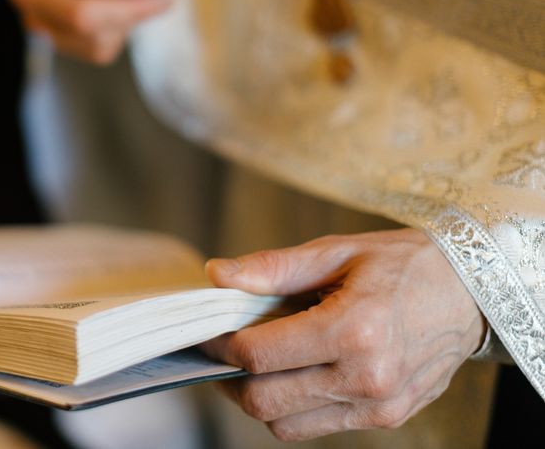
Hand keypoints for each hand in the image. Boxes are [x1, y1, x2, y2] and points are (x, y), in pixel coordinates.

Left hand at [202, 229, 485, 441]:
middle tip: (225, 350)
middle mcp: (367, 376)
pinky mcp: (386, 417)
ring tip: (258, 362)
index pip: (259, 355)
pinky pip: (317, 428)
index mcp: (354, 329)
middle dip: (231, 377)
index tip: (208, 331)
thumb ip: (274, 267)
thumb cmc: (402, 264)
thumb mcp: (337, 251)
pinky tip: (293, 373)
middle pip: (264, 400)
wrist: (471, 292)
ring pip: (285, 424)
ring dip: (258, 397)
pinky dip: (292, 407)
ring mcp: (379, 405)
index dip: (220, 345)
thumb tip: (218, 275)